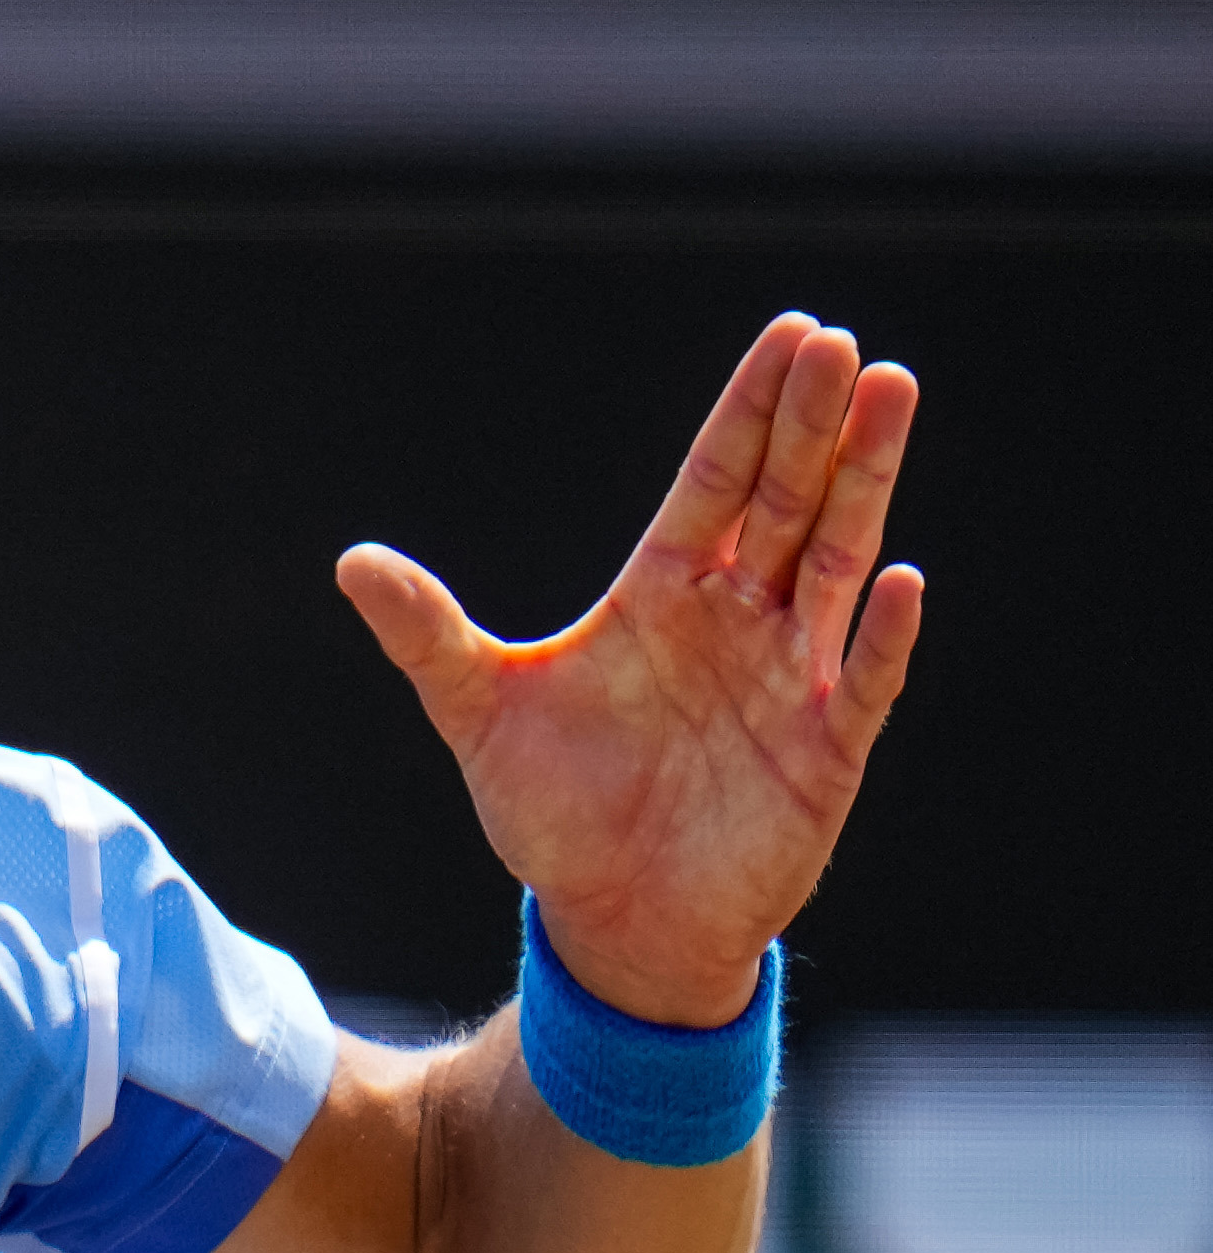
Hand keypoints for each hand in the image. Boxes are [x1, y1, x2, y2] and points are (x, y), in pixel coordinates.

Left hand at [337, 311, 923, 1026]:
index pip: (715, 481)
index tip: (792, 332)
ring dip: (865, 484)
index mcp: (662, 593)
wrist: (609, 920)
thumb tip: (353, 563)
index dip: (752, 411)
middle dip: (812, 425)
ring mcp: (787, 678)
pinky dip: (878, 636)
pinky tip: (899, 579)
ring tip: (891, 397)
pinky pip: (860, 683)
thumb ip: (427, 636)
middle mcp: (737, 618)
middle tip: (839, 344)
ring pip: (836, 561)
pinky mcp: (823, 752)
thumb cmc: (554, 809)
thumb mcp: (480, 712)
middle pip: (783, 501)